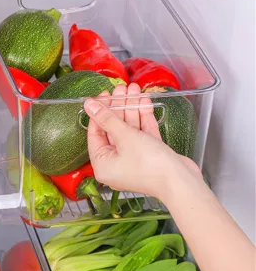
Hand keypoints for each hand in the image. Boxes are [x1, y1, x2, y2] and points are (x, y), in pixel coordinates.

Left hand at [84, 83, 200, 199]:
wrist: (181, 182)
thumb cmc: (150, 164)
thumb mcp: (124, 136)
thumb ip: (107, 118)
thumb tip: (89, 105)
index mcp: (102, 165)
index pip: (95, 133)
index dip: (99, 112)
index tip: (103, 95)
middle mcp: (116, 164)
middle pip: (113, 129)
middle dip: (119, 107)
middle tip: (121, 88)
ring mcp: (133, 160)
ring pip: (129, 130)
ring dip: (132, 109)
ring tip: (134, 89)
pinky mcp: (149, 156)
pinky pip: (142, 134)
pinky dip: (143, 119)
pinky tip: (144, 101)